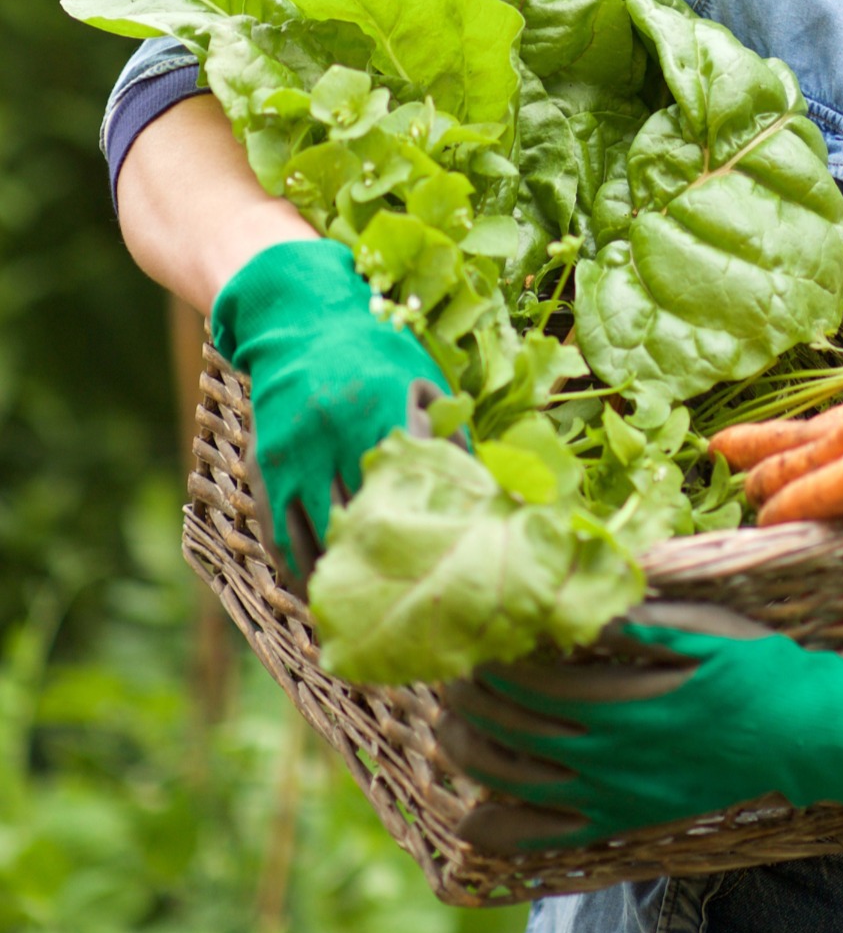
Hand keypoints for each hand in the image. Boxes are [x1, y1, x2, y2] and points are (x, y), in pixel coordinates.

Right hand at [210, 239, 451, 586]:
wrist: (300, 317)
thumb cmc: (378, 352)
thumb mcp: (424, 381)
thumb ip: (449, 435)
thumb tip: (487, 489)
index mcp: (380, 413)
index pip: (407, 492)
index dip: (424, 539)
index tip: (443, 578)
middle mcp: (333, 435)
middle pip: (361, 522)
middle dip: (385, 569)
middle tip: (410, 612)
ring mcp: (294, 453)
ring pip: (316, 535)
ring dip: (339, 580)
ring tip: (364, 615)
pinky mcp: (264, 465)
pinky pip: (278, 530)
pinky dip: (299, 566)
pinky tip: (318, 592)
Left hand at [438, 603, 842, 851]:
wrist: (806, 735)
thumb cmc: (759, 669)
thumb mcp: (707, 629)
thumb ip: (642, 624)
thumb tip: (585, 608)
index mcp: (628, 702)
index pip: (536, 683)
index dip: (494, 663)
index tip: (471, 638)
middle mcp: (614, 754)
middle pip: (518, 731)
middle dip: (471, 702)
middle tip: (445, 674)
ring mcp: (618, 793)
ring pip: (523, 783)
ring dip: (474, 755)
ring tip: (447, 730)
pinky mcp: (629, 817)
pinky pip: (556, 834)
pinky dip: (509, 830)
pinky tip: (475, 817)